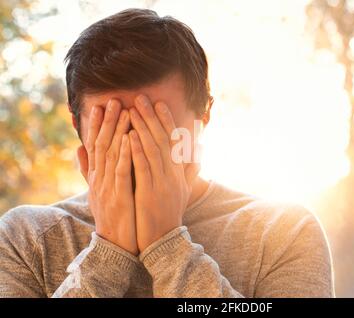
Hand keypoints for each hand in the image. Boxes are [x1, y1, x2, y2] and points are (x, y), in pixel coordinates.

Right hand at [77, 99, 137, 254]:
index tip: (101, 105)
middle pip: (102, 145)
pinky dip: (126, 155)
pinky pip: (122, 173)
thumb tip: (78, 148)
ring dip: (118, 132)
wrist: (116, 243)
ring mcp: (108, 187)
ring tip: (124, 111)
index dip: (97, 125)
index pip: (96, 145)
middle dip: (108, 121)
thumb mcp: (96, 190)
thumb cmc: (111, 215)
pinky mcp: (119, 197)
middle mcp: (100, 179)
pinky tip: (131, 139)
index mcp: (97, 176)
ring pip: (112, 155)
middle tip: (113, 100)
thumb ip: (88, 169)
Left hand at [129, 95, 199, 251]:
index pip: (173, 141)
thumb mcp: (184, 190)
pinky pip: (143, 169)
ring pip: (152, 150)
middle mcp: (172, 174)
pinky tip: (129, 136)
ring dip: (143, 128)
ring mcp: (162, 183)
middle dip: (152, 118)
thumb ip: (190, 169)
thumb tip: (198, 150)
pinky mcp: (149, 193)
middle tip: (141, 98)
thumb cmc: (170, 213)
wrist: (164, 240)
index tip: (158, 103)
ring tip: (133, 109)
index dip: (166, 121)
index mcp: (178, 172)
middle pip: (162, 140)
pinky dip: (137, 151)